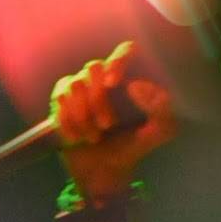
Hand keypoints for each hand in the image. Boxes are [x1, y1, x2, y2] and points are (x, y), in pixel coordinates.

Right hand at [49, 41, 176, 202]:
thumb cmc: (135, 146)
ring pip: (73, 85)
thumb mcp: (161, 132)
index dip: (117, 60)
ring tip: (94, 137)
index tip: (112, 83)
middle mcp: (104, 77)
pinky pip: (59, 100)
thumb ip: (161, 109)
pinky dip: (68, 122)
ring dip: (83, 116)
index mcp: (131, 78)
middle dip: (98, 100)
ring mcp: (81, 87)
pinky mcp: (61, 101)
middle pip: (93, 68)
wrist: (105, 171)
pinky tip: (76, 138)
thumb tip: (136, 85)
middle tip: (108, 126)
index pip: (126, 50)